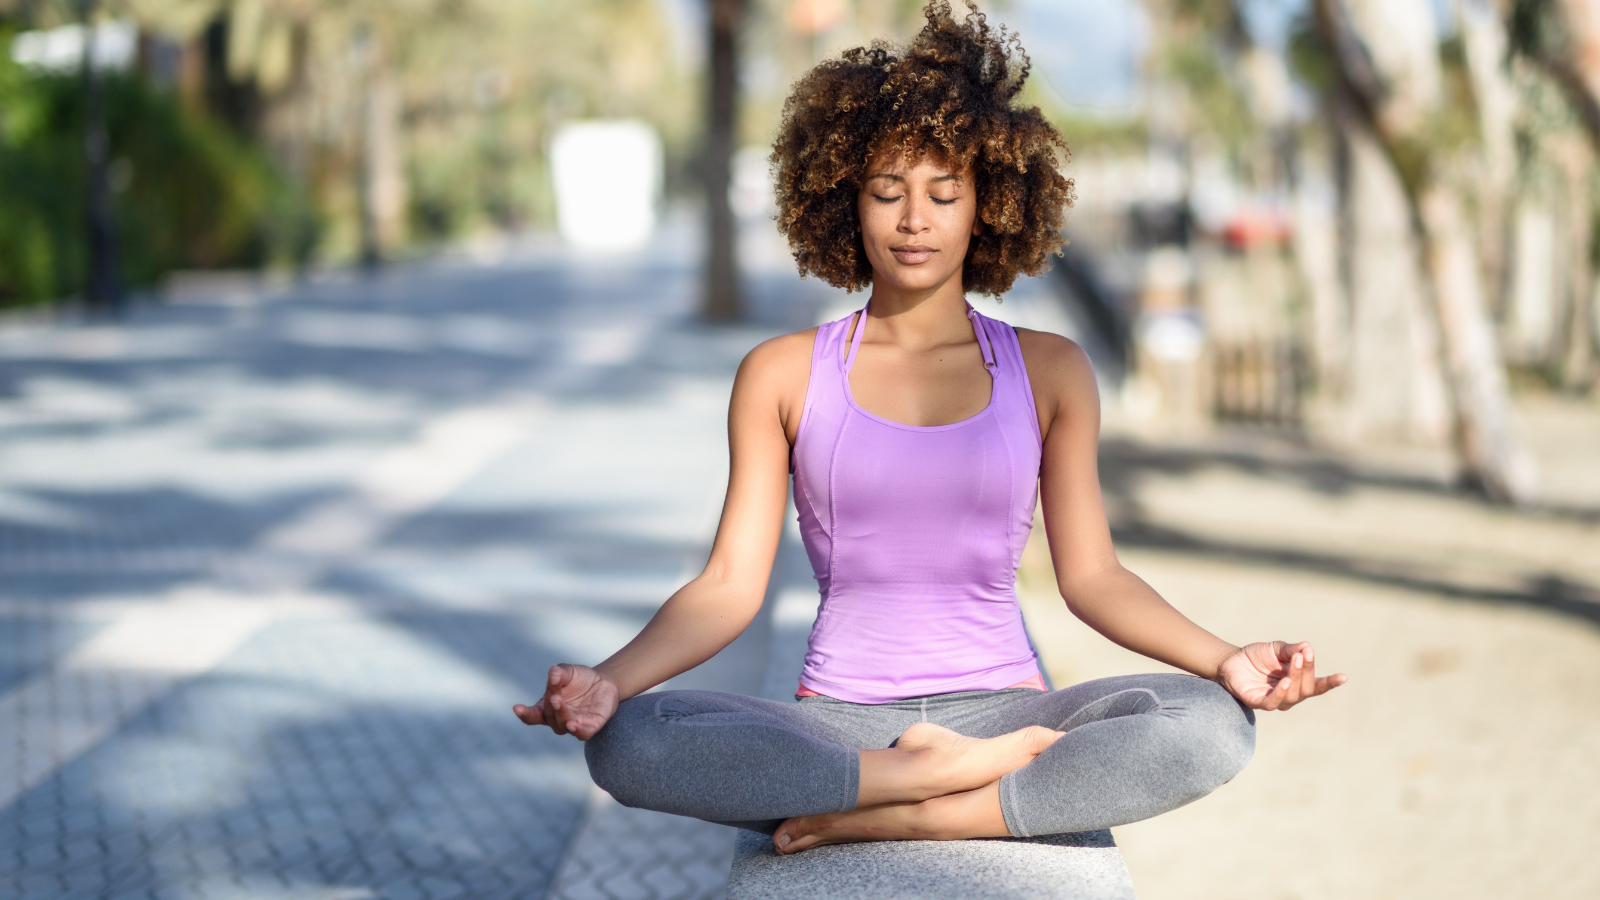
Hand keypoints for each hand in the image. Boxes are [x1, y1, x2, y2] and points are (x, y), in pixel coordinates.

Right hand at [513, 664, 619, 738]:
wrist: (605, 682)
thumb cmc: (580, 679)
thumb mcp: (568, 672)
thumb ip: (560, 673)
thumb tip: (553, 672)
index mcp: (546, 707)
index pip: (532, 715)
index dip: (524, 713)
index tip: (516, 708)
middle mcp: (557, 719)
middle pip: (549, 715)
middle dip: (551, 705)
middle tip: (554, 695)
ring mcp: (573, 724)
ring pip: (563, 725)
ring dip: (561, 715)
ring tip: (559, 703)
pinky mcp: (590, 727)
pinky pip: (582, 733)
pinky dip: (577, 730)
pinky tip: (573, 725)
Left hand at [1216, 641, 1346, 710]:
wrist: (1232, 660)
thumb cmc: (1257, 656)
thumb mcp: (1277, 649)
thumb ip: (1292, 650)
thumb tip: (1307, 647)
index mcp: (1298, 682)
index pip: (1317, 685)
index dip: (1330, 683)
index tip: (1344, 677)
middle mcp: (1290, 695)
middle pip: (1306, 688)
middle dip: (1306, 670)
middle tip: (1302, 654)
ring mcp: (1275, 700)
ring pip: (1293, 695)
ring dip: (1295, 677)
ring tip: (1293, 660)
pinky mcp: (1258, 702)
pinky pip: (1272, 702)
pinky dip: (1280, 693)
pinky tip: (1284, 682)